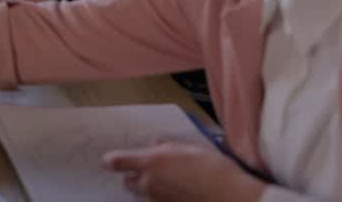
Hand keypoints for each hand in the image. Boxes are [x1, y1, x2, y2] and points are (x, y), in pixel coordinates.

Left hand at [102, 142, 268, 200]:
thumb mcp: (189, 149)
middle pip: (128, 183)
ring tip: (171, 182)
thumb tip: (155, 144)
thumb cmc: (214, 170)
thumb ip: (167, 146)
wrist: (232, 198)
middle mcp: (150, 183)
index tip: (110, 162)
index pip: (117, 162)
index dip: (112, 161)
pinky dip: (162, 198)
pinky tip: (180, 192)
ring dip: (149, 189)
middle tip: (149, 171)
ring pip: (143, 195)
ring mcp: (158, 201)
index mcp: (151, 162)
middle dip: (134, 177)